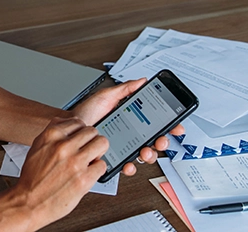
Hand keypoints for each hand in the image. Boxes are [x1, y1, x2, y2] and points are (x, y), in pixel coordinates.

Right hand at [12, 117, 108, 228]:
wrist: (28, 203)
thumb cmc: (32, 178)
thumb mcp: (36, 147)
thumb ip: (53, 134)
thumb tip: (68, 125)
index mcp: (51, 135)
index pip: (78, 122)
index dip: (80, 132)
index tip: (80, 139)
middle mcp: (63, 146)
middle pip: (92, 131)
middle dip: (91, 141)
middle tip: (87, 150)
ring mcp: (75, 162)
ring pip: (102, 143)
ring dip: (98, 152)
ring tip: (90, 160)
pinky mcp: (84, 179)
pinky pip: (102, 165)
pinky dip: (97, 170)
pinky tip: (87, 174)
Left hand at [70, 78, 184, 175]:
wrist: (70, 127)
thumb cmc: (86, 112)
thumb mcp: (106, 96)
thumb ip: (125, 89)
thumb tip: (142, 81)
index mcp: (132, 118)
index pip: (156, 123)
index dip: (169, 125)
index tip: (176, 126)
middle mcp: (131, 134)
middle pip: (155, 141)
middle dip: (163, 142)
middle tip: (160, 140)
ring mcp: (124, 147)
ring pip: (144, 154)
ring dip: (150, 155)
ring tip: (145, 151)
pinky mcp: (114, 158)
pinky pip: (127, 165)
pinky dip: (130, 166)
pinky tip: (128, 163)